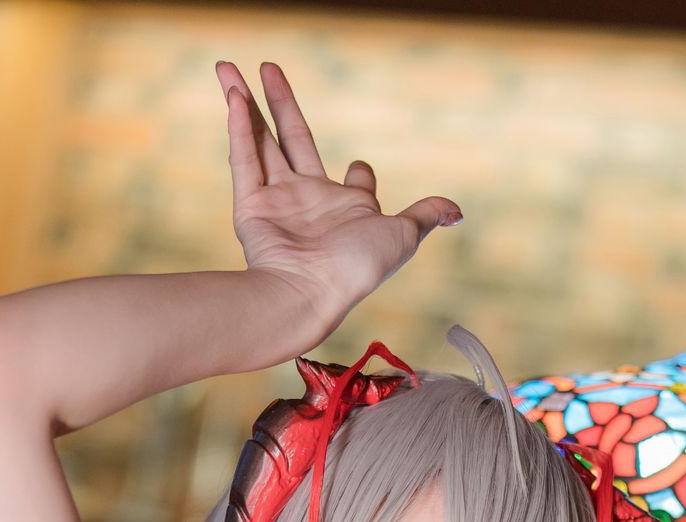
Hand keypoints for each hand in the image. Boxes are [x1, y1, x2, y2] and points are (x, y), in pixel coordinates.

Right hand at [216, 60, 461, 325]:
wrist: (310, 293)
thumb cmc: (356, 268)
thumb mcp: (402, 236)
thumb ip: (424, 216)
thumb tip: (457, 211)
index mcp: (347, 208)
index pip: (353, 182)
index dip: (360, 174)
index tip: (362, 168)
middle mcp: (310, 202)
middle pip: (293, 140)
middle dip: (282, 103)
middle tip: (270, 68)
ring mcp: (277, 203)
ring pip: (260, 142)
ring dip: (245, 102)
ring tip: (228, 66)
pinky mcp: (251, 208)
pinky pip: (243, 160)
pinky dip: (238, 128)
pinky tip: (234, 95)